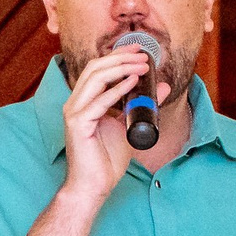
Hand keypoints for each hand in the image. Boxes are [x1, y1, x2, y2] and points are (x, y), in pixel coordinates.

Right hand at [60, 46, 163, 206]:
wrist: (93, 186)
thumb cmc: (106, 160)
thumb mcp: (129, 125)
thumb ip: (142, 105)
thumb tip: (162, 86)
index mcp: (84, 101)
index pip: (98, 69)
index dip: (118, 55)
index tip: (139, 49)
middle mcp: (75, 103)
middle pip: (95, 68)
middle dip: (121, 57)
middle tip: (144, 54)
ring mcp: (74, 113)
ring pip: (95, 79)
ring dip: (121, 68)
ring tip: (142, 65)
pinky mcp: (78, 125)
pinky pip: (99, 101)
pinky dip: (117, 90)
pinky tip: (132, 82)